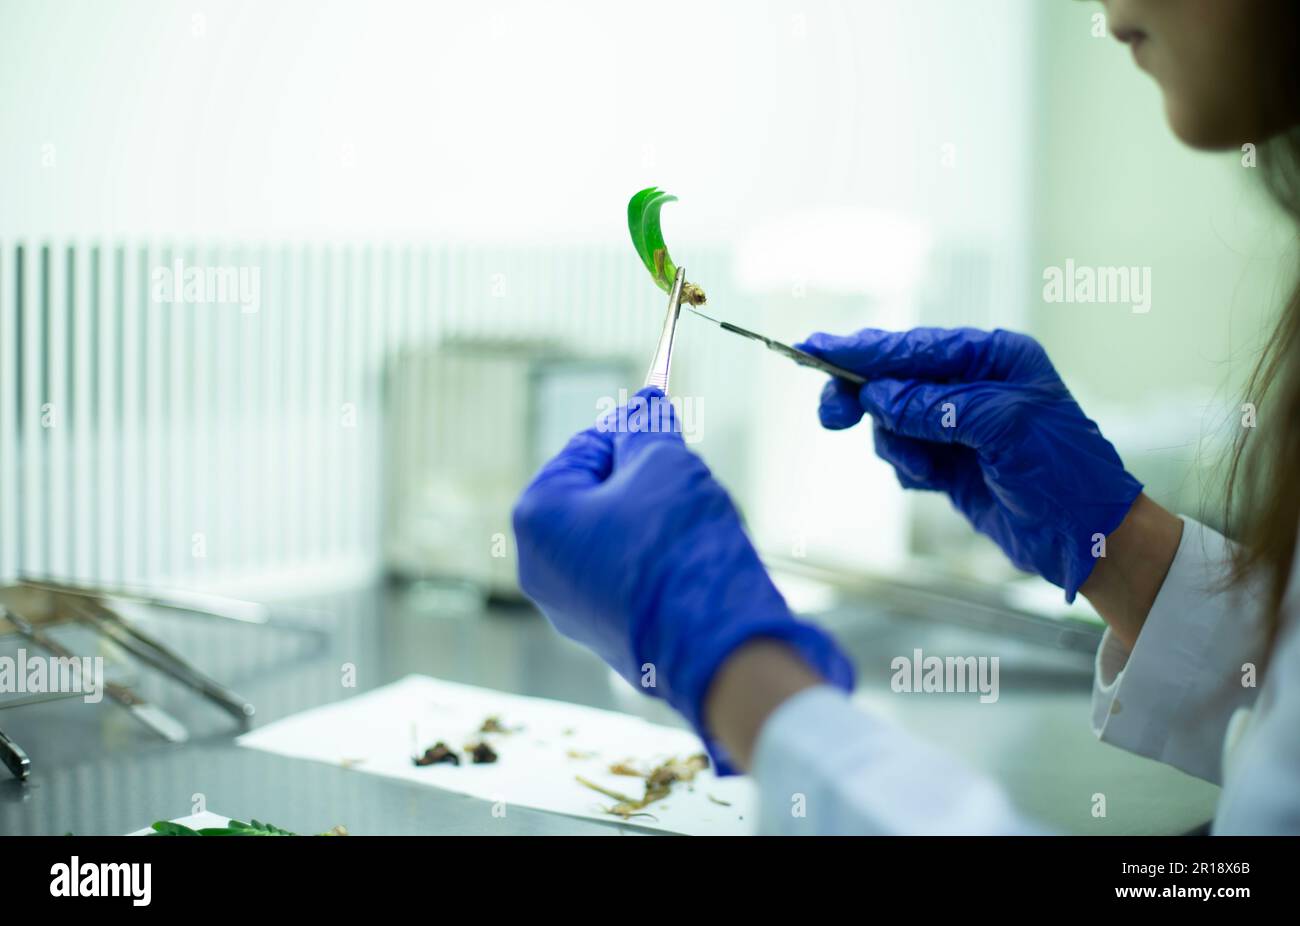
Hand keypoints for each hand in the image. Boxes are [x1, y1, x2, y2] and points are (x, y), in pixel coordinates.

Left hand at [512, 387, 853, 769]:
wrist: (713, 642)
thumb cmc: (678, 544)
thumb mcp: (664, 462)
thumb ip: (647, 429)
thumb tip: (646, 404)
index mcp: (536, 516)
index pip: (585, 448)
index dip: (632, 432)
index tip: (667, 424)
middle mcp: (537, 566)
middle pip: (594, 496)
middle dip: (641, 481)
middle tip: (684, 476)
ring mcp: (568, 608)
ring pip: (613, 539)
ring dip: (652, 522)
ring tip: (693, 525)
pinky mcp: (604, 636)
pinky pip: (627, 580)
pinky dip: (656, 563)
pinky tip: (690, 564)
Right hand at [797, 327, 1142, 600]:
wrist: (1087, 539)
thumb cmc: (1065, 473)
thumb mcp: (1003, 427)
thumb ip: (935, 406)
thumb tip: (877, 396)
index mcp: (994, 358)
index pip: (914, 347)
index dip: (861, 350)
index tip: (814, 347)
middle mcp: (974, 384)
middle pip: (894, 378)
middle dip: (863, 397)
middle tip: (831, 416)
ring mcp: (958, 425)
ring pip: (891, 420)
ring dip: (896, 444)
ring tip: (926, 468)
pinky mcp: (949, 462)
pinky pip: (902, 453)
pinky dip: (907, 467)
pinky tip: (933, 480)